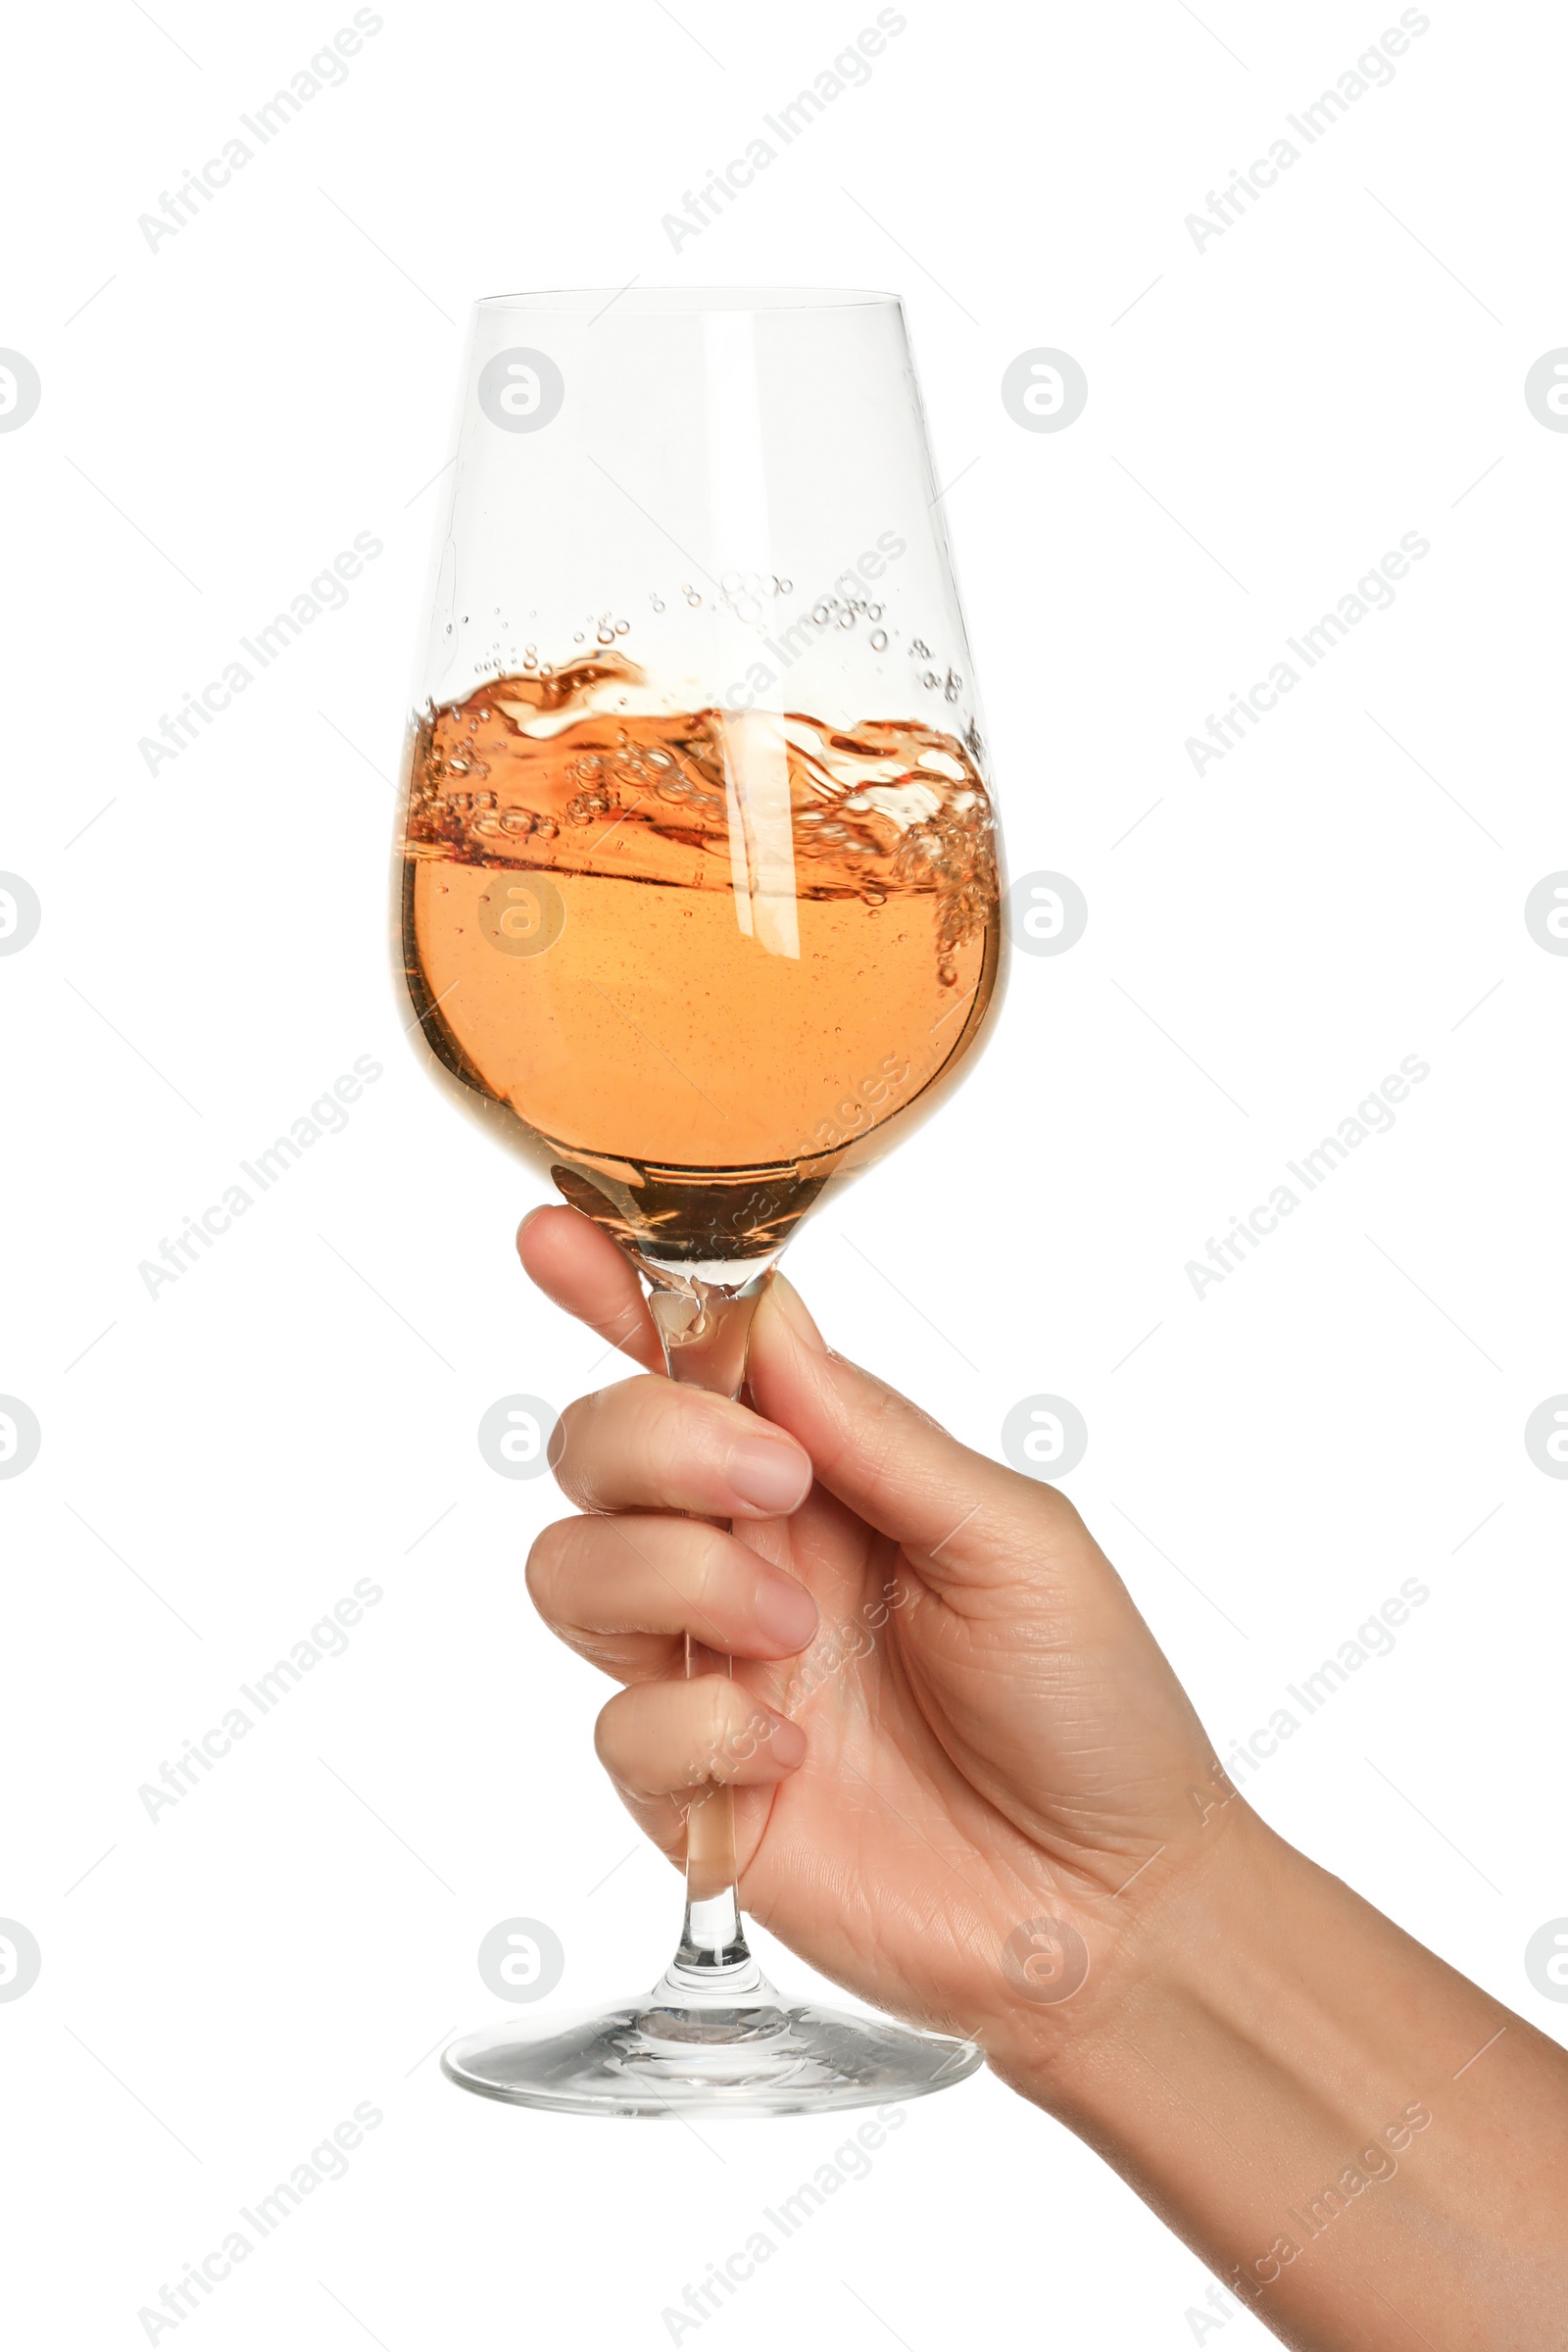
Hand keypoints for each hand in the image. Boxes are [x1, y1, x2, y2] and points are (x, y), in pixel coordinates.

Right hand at [519, 1205, 1239, 2054]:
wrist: (1112, 1905)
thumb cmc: (1091, 1706)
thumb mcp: (1012, 1537)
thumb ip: (874, 1435)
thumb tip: (764, 1321)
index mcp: (825, 1475)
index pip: (692, 1360)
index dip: (611, 1291)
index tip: (553, 1237)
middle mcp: (746, 1556)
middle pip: (594, 1444)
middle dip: (655, 1443)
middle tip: (772, 1492)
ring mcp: (708, 1670)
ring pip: (570, 1569)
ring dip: (675, 1581)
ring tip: (793, 1638)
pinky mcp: (690, 1790)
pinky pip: (617, 1726)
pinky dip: (697, 1728)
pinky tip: (791, 1754)